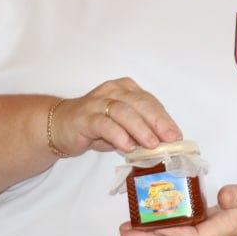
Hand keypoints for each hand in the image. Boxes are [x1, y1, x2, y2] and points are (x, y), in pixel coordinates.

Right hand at [48, 77, 181, 156]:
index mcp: (126, 89)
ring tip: (152, 145)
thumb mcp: (122, 128)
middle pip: (140, 103)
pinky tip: (127, 146)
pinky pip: (104, 124)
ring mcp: (97, 102)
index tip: (176, 135)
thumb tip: (165, 144)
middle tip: (170, 139)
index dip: (164, 118)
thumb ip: (140, 131)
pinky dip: (118, 135)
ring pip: (124, 112)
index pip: (150, 102)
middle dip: (158, 122)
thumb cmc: (96, 127)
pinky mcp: (84, 116)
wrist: (60, 126)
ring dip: (140, 129)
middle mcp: (113, 91)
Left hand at [119, 180, 236, 235]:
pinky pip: (180, 229)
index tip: (151, 228)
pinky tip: (148, 223)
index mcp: (223, 230)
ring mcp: (207, 232)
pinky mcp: (205, 226)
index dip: (171, 234)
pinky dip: (162, 227)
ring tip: (126, 232)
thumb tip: (221, 196)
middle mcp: (211, 235)